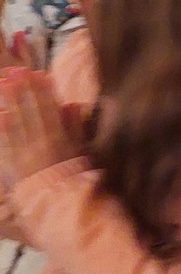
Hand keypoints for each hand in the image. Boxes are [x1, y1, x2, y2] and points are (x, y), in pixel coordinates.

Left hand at [0, 70, 83, 191]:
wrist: (62, 203)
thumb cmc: (75, 176)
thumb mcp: (80, 150)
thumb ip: (75, 127)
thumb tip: (72, 105)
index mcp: (59, 137)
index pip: (49, 108)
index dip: (42, 89)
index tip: (36, 73)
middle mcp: (41, 141)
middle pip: (31, 111)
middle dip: (23, 90)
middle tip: (15, 71)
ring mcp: (26, 152)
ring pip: (17, 121)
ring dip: (10, 102)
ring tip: (3, 84)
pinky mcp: (15, 163)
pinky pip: (7, 142)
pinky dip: (3, 127)